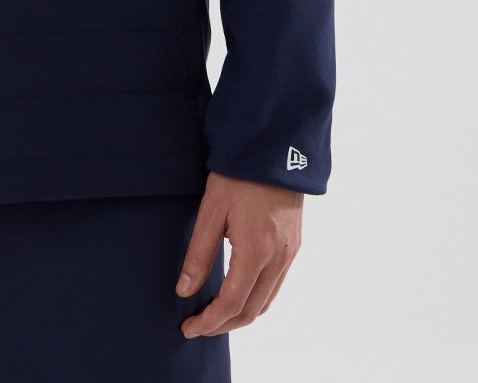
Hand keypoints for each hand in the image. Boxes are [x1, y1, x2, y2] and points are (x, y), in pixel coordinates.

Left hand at [174, 171, 303, 337]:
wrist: (273, 148)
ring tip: (214, 315)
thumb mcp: (211, 210)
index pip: (231, 303)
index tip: (188, 328)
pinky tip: (238, 295)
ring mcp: (290, 254)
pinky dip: (256, 300)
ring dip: (240, 315)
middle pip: (251, 311)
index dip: (208, 321)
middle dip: (223, 325)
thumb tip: (184, 290)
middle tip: (197, 326)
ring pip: (266, 303)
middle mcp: (278, 258)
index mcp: (256, 250)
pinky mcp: (294, 246)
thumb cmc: (239, 175)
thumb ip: (198, 254)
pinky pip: (276, 286)